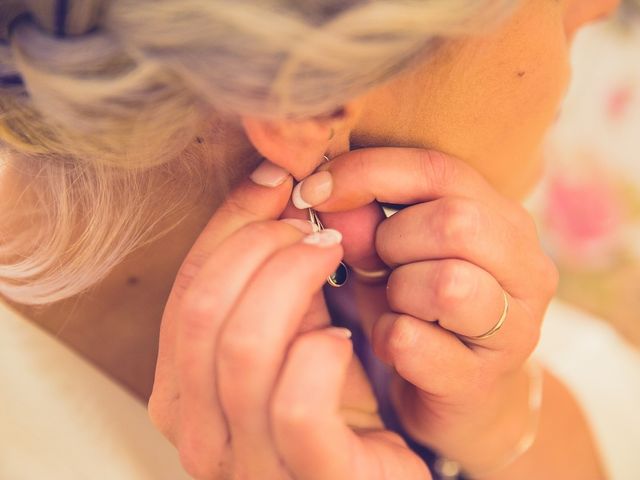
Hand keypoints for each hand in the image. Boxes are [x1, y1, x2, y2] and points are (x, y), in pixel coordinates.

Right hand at [148, 166, 430, 479]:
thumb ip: (275, 278)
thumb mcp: (291, 334)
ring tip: (331, 258)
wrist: (373, 478)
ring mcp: (247, 462)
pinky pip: (296, 402)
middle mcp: (197, 432)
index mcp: (181, 392)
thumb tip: (274, 189)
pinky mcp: (309, 477)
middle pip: (205, 309)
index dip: (230, 225)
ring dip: (292, 281)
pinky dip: (319, 352)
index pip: (188, 288)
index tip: (275, 181)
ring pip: (244, 347)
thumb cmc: (334, 404)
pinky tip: (344, 336)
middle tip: (310, 225)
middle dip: (260, 246)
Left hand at [312, 148, 558, 470]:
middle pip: (455, 223)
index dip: (367, 173)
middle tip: (377, 265)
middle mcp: (527, 268)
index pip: (439, 170)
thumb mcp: (387, 258)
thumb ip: (361, 222)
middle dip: (392, 241)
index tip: (311, 190)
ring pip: (446, 284)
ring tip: (393, 305)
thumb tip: (322, 194)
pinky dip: (386, 338)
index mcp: (503, 221)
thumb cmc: (418, 311)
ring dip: (396, 292)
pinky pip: (413, 342)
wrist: (449, 397)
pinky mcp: (483, 379)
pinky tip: (393, 343)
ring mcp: (515, 327)